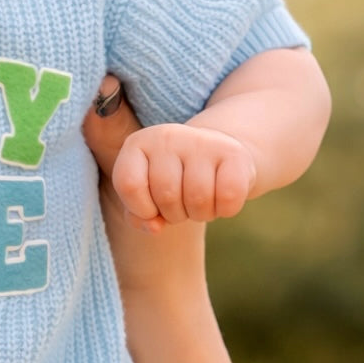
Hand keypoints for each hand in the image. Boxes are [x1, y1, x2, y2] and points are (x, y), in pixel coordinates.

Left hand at [111, 121, 256, 231]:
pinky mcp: (234, 153)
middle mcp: (167, 136)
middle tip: (182, 205)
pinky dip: (225, 210)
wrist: (214, 155)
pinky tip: (222, 200)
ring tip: (200, 203)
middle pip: (167, 196)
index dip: (141, 209)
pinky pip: (229, 197)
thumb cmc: (173, 181)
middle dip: (175, 214)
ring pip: (198, 198)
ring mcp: (201, 141)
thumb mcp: (147, 194)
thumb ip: (138, 215)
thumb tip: (155, 227)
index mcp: (137, 144)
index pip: (129, 184)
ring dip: (200, 214)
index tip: (153, 209)